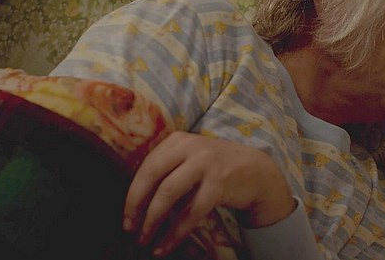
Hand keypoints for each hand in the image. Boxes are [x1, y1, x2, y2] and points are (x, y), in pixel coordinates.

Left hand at [122, 131, 295, 256]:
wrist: (258, 171)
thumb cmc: (217, 167)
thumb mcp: (192, 157)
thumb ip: (168, 168)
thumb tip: (136, 200)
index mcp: (178, 140)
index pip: (147, 166)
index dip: (132, 193)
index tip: (126, 216)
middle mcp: (190, 147)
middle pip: (153, 176)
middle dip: (136, 205)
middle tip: (130, 229)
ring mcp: (206, 163)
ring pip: (169, 194)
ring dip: (153, 221)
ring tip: (145, 240)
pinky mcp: (219, 183)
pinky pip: (191, 212)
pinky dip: (175, 232)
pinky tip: (165, 245)